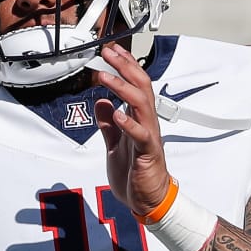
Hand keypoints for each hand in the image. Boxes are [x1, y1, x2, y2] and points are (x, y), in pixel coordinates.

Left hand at [92, 42, 172, 217]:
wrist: (149, 200)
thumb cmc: (136, 173)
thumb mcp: (114, 144)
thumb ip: (108, 124)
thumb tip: (102, 103)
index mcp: (139, 119)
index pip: (135, 85)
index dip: (125, 66)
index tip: (112, 50)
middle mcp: (146, 123)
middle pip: (140, 87)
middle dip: (125, 67)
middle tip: (109, 53)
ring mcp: (148, 136)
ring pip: (141, 105)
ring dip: (123, 88)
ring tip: (105, 77)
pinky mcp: (146, 153)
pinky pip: (140, 135)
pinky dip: (128, 123)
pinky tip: (117, 114)